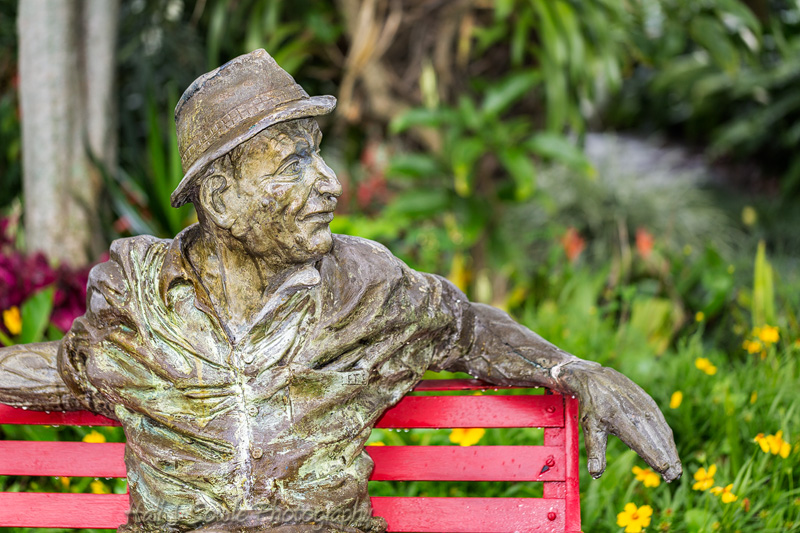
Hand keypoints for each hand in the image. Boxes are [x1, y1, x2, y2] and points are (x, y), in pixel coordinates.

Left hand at [559, 360, 681, 481]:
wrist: (595, 378)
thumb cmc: (592, 407)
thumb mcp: (589, 428)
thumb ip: (595, 451)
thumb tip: (595, 475)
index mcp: (617, 418)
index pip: (637, 439)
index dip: (651, 454)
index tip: (663, 469)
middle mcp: (633, 411)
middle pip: (654, 437)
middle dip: (666, 457)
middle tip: (674, 477)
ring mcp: (643, 405)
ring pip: (661, 430)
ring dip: (670, 450)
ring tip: (676, 469)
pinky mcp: (648, 401)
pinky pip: (661, 422)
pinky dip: (667, 437)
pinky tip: (670, 450)